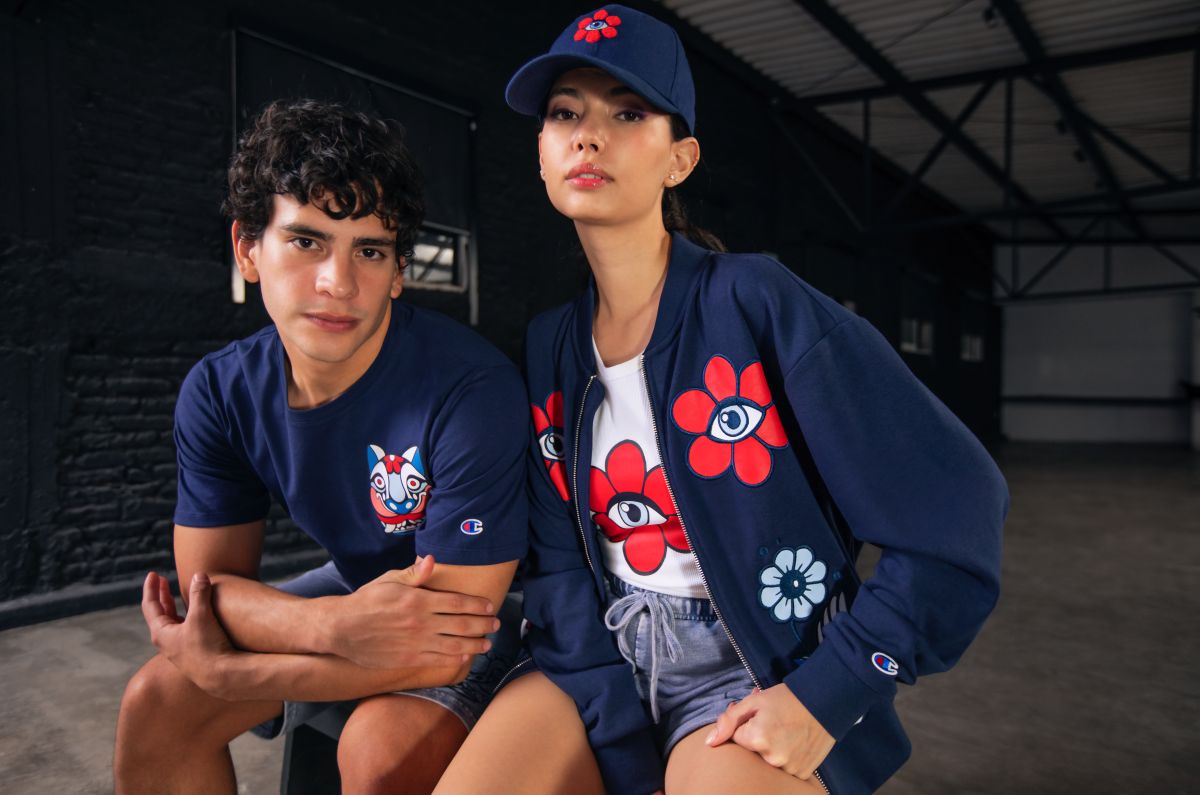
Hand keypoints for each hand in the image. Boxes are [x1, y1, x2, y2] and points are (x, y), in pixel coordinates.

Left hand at [141, 571, 239, 696]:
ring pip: (170, 621)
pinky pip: (182, 628)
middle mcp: (166, 641)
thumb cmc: (207, 647)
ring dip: (171, 605)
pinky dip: (183, 615)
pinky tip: (192, 613)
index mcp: (161, 633)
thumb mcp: (201, 616)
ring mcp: (178, 647)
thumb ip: (199, 593)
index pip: (150, 605)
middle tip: (161, 580)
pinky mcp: (191, 652)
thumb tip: (199, 575)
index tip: (153, 574)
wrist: (220, 676)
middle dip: (160, 594)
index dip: (151, 588)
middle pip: (158, 613)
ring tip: (172, 593)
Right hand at [323, 555, 499, 668]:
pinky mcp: (409, 659)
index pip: (457, 603)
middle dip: (483, 625)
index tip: (489, 606)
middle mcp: (420, 623)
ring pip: (454, 645)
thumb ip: (414, 574)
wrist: (342, 628)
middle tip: (496, 624)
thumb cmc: (367, 600)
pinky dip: (454, 658)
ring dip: (475, 644)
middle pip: (462, 625)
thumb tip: (432, 560)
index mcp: (418, 601)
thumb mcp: (389, 580)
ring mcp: (416, 643)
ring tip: (487, 643)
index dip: (477, 605)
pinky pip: (438, 659)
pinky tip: (465, 656)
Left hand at [706, 684, 834, 779]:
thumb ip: (728, 721)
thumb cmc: (786, 699)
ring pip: (767, 761)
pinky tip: (794, 741)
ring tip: (785, 729)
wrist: (824, 702)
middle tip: (773, 721)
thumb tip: (709, 743)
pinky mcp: (802, 773)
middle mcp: (772, 758)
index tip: (759, 716)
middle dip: (757, 737)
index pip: (736, 738)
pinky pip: (784, 768)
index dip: (745, 725)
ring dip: (771, 749)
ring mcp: (788, 768)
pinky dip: (785, 757)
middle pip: (752, 752)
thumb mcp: (754, 702)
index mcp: (757, 739)